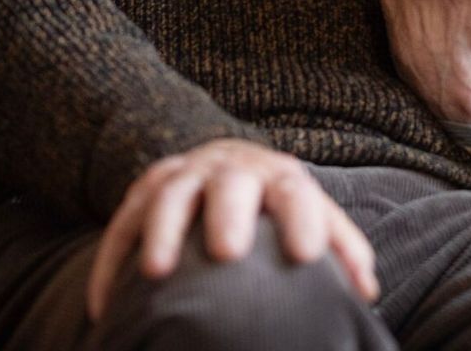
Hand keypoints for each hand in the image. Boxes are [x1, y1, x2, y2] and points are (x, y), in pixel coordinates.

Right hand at [85, 139, 378, 321]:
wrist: (225, 162)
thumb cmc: (276, 207)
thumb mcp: (309, 215)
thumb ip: (340, 248)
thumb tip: (366, 294)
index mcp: (279, 178)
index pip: (297, 193)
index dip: (304, 220)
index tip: (306, 256)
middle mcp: (230, 170)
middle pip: (230, 184)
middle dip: (230, 214)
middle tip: (229, 252)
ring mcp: (183, 175)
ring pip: (169, 194)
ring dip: (162, 230)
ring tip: (156, 273)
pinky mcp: (143, 190)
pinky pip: (122, 221)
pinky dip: (110, 262)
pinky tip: (103, 307)